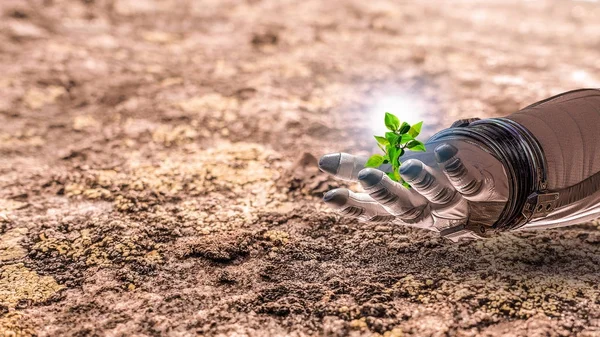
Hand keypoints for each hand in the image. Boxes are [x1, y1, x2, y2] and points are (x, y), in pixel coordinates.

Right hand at [319, 139, 509, 240]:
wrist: (487, 190)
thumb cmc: (426, 181)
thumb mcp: (392, 177)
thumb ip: (358, 169)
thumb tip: (320, 162)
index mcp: (399, 207)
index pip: (372, 212)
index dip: (351, 207)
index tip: (328, 197)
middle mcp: (423, 209)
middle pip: (402, 207)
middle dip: (385, 193)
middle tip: (366, 176)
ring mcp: (451, 201)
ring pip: (435, 194)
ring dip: (422, 181)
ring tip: (409, 166)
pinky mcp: (477, 189)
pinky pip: (468, 181)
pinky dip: (457, 168)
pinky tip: (446, 151)